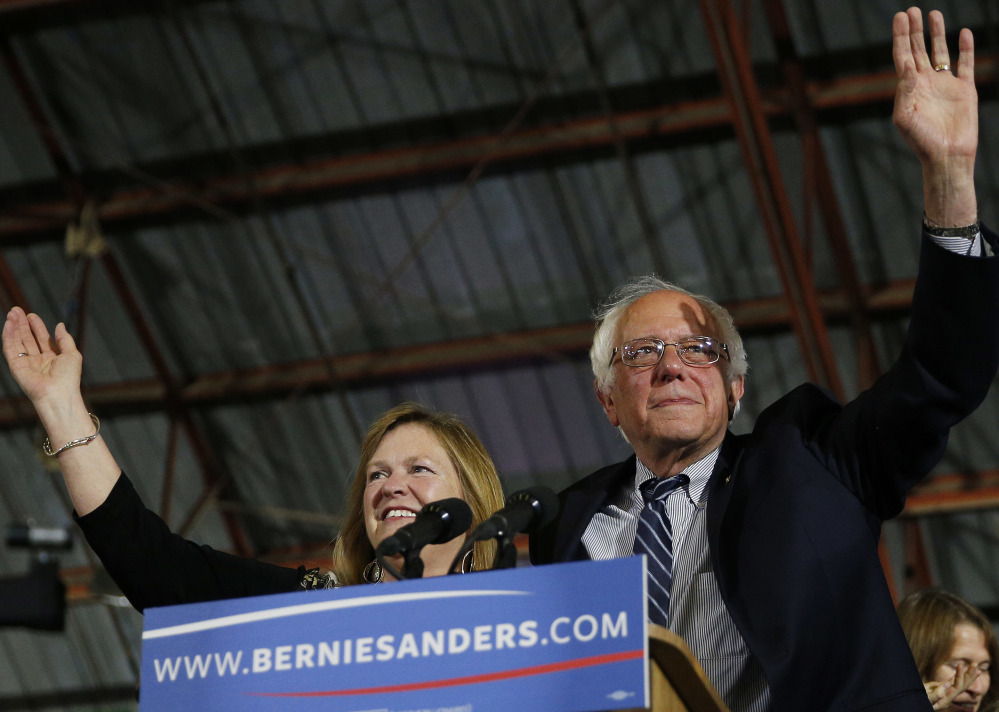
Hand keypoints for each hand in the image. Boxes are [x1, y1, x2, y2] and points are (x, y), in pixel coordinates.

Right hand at [2, 307, 82, 407]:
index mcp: (52, 358)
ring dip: (14, 327)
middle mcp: (38, 360)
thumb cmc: (68, 377)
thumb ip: (64, 339)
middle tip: (17, 310)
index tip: (31, 315)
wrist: (58, 393)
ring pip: (18, 341)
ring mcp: (26, 363)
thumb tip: (59, 324)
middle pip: (28, 338)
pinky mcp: (16, 366)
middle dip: (23, 324)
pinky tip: (9, 324)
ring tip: (12, 313)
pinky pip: (10, 348)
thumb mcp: (72, 354)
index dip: (37, 326)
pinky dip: (8, 336)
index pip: (42, 338)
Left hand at [892, 8, 976, 225]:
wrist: (947, 156)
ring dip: (936, 34)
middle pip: (918, 50)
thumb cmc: (921, 141)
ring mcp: (945, 85)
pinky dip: (965, 49)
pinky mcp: (964, 90)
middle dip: (914, 31)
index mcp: (908, 88)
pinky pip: (966, 64)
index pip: (902, 56)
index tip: (899, 18)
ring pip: (940, 53)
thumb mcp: (905, 118)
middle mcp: (925, 84)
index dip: (900, 37)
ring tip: (933, 14)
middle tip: (911, 11)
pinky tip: (964, 34)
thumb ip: (904, 91)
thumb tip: (906, 65)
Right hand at [924, 662, 980, 709]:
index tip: (959, 665)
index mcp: (948, 698)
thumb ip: (935, 695)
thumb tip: (943, 690)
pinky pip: (954, 681)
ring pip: (961, 683)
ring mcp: (947, 691)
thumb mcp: (927, 698)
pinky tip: (962, 670)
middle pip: (963, 685)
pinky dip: (959, 675)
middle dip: (969, 675)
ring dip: (968, 674)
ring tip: (974, 665)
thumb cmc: (921, 701)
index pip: (957, 686)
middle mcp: (950, 695)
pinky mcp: (943, 688)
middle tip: (975, 664)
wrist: (917, 703)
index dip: (959, 676)